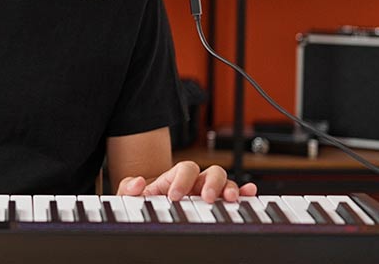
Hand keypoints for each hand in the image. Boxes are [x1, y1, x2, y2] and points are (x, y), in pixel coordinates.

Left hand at [117, 161, 256, 202]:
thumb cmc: (144, 200)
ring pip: (224, 181)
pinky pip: (234, 192)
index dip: (182, 181)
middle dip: (211, 184)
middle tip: (206, 198)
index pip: (185, 169)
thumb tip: (137, 182)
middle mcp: (196, 181)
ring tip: (230, 198)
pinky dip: (243, 192)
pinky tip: (249, 193)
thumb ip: (129, 187)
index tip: (175, 196)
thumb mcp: (131, 194)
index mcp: (176, 176)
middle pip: (211, 171)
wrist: (150, 208)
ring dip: (229, 188)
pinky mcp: (216, 201)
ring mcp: (207, 190)